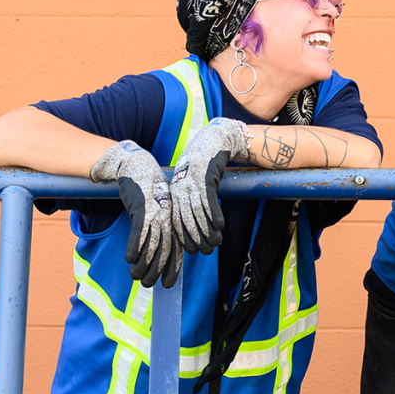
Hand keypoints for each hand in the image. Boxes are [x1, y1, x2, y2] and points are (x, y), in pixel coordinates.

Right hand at [90, 141, 181, 288]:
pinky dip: (135, 245)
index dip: (172, 268)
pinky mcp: (141, 206)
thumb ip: (158, 232)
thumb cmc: (147, 194)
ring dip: (143, 262)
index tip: (168, 284)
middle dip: (156, 269)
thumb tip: (153, 256)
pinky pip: (139, 229)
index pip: (176, 249)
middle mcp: (167, 218)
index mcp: (173, 221)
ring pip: (151, 242)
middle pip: (164, 249)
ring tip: (135, 276)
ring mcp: (155, 212)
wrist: (139, 168)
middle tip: (147, 285)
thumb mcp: (156, 213)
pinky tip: (129, 259)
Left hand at [170, 118, 251, 255]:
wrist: (211, 141)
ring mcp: (192, 181)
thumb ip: (187, 201)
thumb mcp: (190, 183)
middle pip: (187, 219)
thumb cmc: (200, 166)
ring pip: (198, 211)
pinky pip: (209, 199)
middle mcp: (181, 187)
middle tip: (206, 252)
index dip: (184, 238)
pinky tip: (220, 226)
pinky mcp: (206, 176)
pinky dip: (214, 214)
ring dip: (207, 230)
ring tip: (216, 243)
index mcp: (174, 191)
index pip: (176, 220)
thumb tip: (190, 225)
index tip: (192, 252)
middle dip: (196, 238)